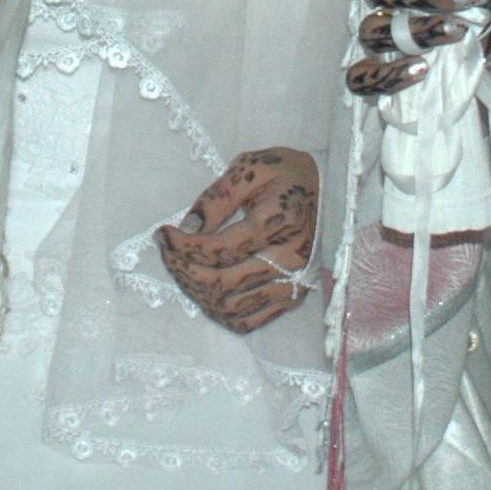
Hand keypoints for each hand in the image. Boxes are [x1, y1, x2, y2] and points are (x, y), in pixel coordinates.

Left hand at [155, 147, 318, 334]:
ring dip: (197, 292)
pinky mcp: (291, 297)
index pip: (222, 249)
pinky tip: (204, 290)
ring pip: (232, 307)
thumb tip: (188, 227)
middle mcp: (290, 259)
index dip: (185, 246)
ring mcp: (292, 283)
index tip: (163, 233)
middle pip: (223, 282)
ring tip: (181, 267)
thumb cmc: (283, 172)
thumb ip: (217, 197)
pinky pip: (250, 321)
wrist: (326, 188)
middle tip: (166, 249)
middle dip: (184, 268)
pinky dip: (219, 312)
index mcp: (279, 222)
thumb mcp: (248, 168)